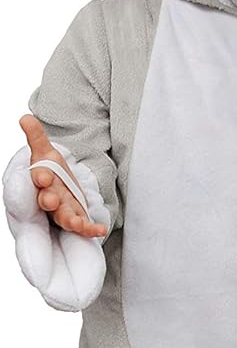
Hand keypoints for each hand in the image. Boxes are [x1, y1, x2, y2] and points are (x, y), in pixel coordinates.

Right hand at [18, 114, 106, 237]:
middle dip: (49, 201)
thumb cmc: (51, 172)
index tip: (43, 176)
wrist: (60, 189)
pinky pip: (83, 227)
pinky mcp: (76, 219)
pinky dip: (91, 230)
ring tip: (76, 223)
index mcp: (42, 181)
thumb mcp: (45, 151)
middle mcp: (50, 198)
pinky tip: (100, 230)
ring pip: (64, 217)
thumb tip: (25, 117)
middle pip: (48, 201)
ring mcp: (63, 211)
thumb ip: (36, 136)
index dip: (40, 177)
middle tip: (51, 201)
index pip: (38, 178)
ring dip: (70, 220)